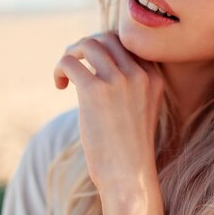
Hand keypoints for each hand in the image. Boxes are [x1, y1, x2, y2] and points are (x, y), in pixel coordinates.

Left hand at [53, 32, 163, 191]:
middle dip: (87, 46)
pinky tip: (60, 86)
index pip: (128, 43)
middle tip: (74, 64)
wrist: (129, 176)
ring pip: (89, 44)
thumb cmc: (130, 148)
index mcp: (154, 77)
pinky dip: (60, 68)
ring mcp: (119, 81)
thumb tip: (98, 64)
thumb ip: (129, 84)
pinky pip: (71, 63)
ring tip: (65, 73)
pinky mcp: (95, 91)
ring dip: (71, 53)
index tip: (92, 64)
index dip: (106, 48)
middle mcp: (139, 74)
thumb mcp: (141, 108)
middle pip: (108, 38)